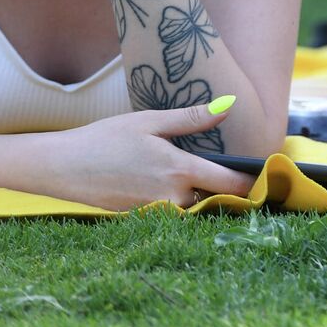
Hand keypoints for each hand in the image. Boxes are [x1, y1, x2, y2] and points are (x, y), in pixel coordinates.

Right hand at [51, 101, 258, 210]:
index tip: (265, 176)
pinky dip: (179, 201)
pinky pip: (171, 212)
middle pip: (214, 198)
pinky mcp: (141, 220)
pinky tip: (172, 186)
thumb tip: (228, 106)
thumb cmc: (104, 139)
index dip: (251, 182)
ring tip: (209, 179)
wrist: (61, 167)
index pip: (231, 184)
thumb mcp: (149, 122)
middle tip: (240, 175)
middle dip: (227, 190)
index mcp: (179, 171)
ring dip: (202, 196)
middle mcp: (172, 198)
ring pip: (193, 207)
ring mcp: (156, 212)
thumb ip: (191, 118)